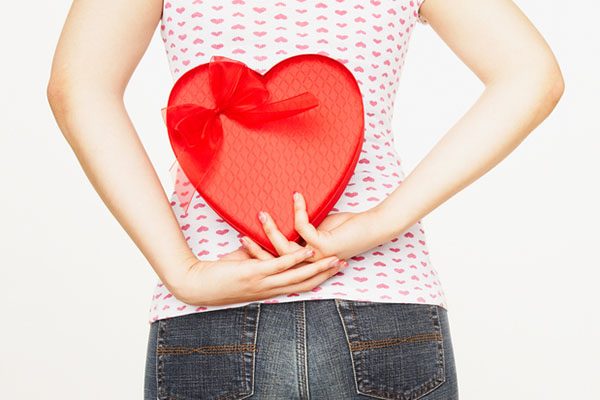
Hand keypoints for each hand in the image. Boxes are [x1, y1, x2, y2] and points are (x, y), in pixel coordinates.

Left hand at [167, 247, 343, 306]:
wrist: (195, 284)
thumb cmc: (217, 276)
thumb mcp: (243, 268)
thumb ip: (257, 260)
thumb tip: (265, 246)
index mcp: (268, 290)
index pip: (298, 286)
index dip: (317, 278)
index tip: (332, 269)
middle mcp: (268, 289)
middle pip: (304, 283)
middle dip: (325, 274)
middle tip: (344, 264)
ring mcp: (262, 283)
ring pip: (297, 276)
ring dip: (317, 267)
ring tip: (333, 258)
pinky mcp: (253, 273)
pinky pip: (279, 266)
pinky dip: (295, 259)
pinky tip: (306, 251)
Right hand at [241, 191, 378, 262]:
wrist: (370, 228)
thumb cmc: (344, 229)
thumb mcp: (316, 232)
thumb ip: (299, 234)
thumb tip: (281, 224)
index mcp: (305, 264)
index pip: (275, 264)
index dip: (258, 255)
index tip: (244, 241)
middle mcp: (308, 265)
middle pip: (274, 260)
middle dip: (256, 246)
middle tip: (244, 231)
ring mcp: (316, 257)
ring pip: (284, 246)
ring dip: (271, 228)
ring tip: (262, 213)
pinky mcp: (324, 245)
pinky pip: (302, 227)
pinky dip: (298, 210)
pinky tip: (298, 197)